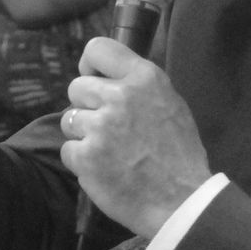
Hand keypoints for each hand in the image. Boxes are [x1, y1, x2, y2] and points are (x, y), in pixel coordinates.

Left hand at [60, 37, 211, 238]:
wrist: (182, 201)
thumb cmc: (179, 154)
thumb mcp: (170, 104)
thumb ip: (139, 86)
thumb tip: (108, 77)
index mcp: (144, 78)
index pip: (98, 48)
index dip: (89, 65)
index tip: (95, 80)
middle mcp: (120, 96)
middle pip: (76, 87)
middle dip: (86, 106)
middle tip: (106, 126)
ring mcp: (101, 126)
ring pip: (69, 119)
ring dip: (83, 134)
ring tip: (109, 151)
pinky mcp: (86, 156)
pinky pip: (68, 150)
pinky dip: (81, 161)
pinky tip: (104, 169)